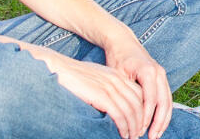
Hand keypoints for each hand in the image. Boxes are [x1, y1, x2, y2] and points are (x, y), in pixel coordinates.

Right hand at [31, 47, 147, 138]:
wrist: (57, 68)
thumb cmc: (72, 77)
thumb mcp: (94, 80)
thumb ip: (105, 90)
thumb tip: (109, 106)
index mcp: (117, 76)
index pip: (138, 94)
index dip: (142, 110)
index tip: (140, 123)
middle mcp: (117, 80)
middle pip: (138, 103)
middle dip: (140, 121)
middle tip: (138, 134)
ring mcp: (110, 87)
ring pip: (131, 111)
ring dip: (133, 127)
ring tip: (131, 137)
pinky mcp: (102, 95)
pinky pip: (119, 114)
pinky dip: (124, 127)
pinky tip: (123, 134)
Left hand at [104, 40, 172, 138]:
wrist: (122, 42)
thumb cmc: (116, 58)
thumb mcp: (117, 74)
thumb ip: (125, 92)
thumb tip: (127, 115)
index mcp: (148, 71)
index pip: (150, 99)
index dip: (146, 117)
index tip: (139, 131)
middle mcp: (159, 73)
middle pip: (164, 102)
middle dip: (158, 122)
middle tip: (152, 138)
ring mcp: (162, 75)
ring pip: (168, 101)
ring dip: (163, 120)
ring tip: (156, 135)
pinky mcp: (161, 78)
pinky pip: (166, 98)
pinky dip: (164, 112)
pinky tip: (159, 124)